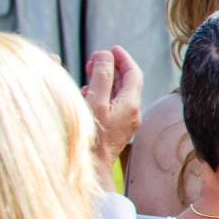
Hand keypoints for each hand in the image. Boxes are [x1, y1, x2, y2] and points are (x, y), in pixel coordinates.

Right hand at [81, 47, 141, 178]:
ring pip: (118, 95)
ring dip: (105, 81)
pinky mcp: (115, 131)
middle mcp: (132, 114)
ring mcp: (124, 124)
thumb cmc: (90, 136)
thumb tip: (106, 55)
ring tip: (88, 72)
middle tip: (94, 60)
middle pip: (126, 83)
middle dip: (111, 68)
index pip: (133, 74)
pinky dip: (100, 95)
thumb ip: (101, 76)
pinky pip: (111, 107)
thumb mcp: (94, 101)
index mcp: (130, 105)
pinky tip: (85, 94)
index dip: (123, 58)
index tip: (112, 48)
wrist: (89, 169)